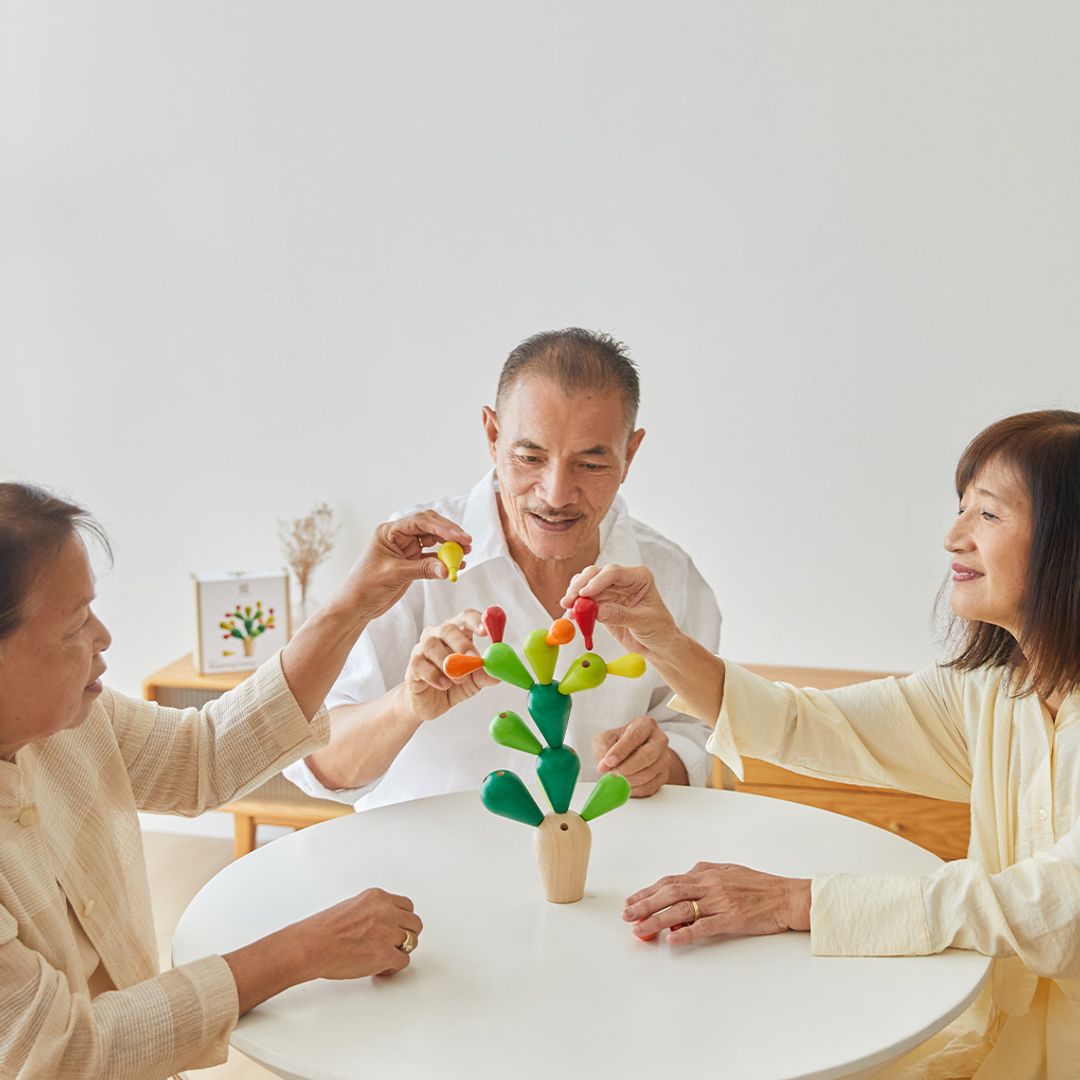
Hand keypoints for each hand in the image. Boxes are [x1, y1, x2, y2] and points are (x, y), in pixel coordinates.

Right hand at [293, 888, 423, 980]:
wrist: (311, 946)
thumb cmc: (323, 930)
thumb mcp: (353, 906)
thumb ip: (373, 911)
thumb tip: (383, 923)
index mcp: (377, 897)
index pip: (407, 906)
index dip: (403, 921)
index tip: (398, 928)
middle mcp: (386, 912)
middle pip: (414, 923)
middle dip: (406, 935)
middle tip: (394, 945)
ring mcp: (387, 933)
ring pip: (411, 942)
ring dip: (400, 951)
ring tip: (385, 957)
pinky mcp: (384, 954)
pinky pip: (403, 961)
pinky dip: (393, 967)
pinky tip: (380, 968)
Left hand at [340, 510, 471, 622]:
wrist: (357, 605)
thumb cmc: (366, 585)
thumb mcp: (395, 574)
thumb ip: (422, 569)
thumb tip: (447, 568)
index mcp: (390, 531)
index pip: (420, 522)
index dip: (442, 528)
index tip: (459, 537)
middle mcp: (399, 536)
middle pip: (430, 527)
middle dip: (449, 534)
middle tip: (467, 543)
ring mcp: (406, 548)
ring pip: (434, 541)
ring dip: (449, 546)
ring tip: (465, 553)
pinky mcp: (412, 562)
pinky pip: (433, 557)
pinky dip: (445, 560)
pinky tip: (457, 565)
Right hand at [401, 609, 498, 722]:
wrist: (431, 703)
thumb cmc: (454, 685)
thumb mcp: (476, 680)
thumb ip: (487, 673)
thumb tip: (500, 671)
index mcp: (458, 633)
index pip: (466, 617)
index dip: (476, 621)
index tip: (487, 632)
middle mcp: (438, 635)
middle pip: (448, 628)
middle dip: (462, 643)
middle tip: (473, 658)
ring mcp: (423, 648)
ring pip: (431, 644)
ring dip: (447, 662)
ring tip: (458, 679)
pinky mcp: (413, 664)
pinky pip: (420, 664)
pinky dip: (434, 675)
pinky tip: (444, 685)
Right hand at [559, 564, 679, 657]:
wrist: (657, 644)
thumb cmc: (659, 629)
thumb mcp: (643, 622)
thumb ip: (621, 615)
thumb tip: (598, 611)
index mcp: (639, 577)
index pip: (614, 572)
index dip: (597, 581)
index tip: (584, 594)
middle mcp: (623, 580)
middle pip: (595, 574)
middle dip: (580, 586)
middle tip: (569, 601)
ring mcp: (610, 590)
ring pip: (585, 584)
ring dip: (574, 596)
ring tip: (568, 608)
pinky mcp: (601, 603)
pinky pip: (584, 601)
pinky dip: (576, 607)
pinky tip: (571, 616)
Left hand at [593, 716, 683, 796]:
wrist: (632, 753)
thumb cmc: (618, 743)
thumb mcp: (606, 738)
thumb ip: (603, 748)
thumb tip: (604, 766)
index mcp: (646, 725)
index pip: (635, 736)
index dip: (621, 750)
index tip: (608, 761)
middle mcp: (659, 740)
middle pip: (647, 755)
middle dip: (627, 767)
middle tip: (612, 774)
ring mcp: (664, 759)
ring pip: (648, 773)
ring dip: (628, 780)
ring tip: (614, 780)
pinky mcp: (663, 776)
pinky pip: (649, 787)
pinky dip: (634, 790)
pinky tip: (623, 786)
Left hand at [623, 862, 810, 943]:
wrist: (787, 896)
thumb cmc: (760, 885)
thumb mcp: (728, 871)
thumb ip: (704, 876)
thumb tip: (682, 884)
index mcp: (706, 872)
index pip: (669, 881)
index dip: (648, 892)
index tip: (632, 901)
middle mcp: (710, 884)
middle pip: (669, 893)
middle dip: (644, 904)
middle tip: (627, 915)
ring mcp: (720, 901)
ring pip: (681, 910)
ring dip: (657, 920)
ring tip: (641, 929)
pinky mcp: (732, 918)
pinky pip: (704, 926)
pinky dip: (687, 933)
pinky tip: (673, 940)